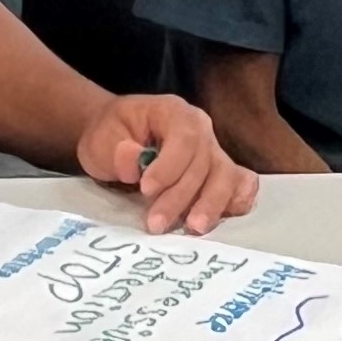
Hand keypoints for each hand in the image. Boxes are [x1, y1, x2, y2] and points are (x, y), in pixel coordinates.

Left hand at [75, 94, 258, 232]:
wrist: (115, 140)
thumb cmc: (110, 136)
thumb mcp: (102, 139)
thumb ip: (117, 151)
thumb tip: (135, 161)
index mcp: (174, 112)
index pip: (184, 138)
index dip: (170, 167)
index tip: (146, 190)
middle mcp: (202, 130)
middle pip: (204, 163)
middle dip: (182, 197)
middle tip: (156, 224)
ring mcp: (214, 152)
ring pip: (225, 178)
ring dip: (210, 205)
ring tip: (192, 228)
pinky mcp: (218, 175)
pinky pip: (240, 187)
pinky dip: (235, 203)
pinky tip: (220, 220)